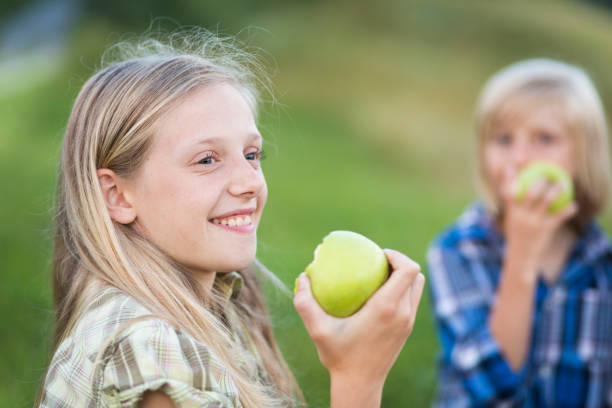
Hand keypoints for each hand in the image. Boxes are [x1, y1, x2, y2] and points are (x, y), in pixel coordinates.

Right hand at [293, 249, 424, 406]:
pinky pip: (411, 301)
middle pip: (416, 276)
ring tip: (379, 275)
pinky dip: (401, 291)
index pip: (409, 270)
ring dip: (403, 277)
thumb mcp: (318, 330)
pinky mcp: (407, 330)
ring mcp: (408, 322)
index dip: (398, 255)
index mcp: (387, 307)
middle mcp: (403, 313)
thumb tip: (303, 277)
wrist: (360, 384)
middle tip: (377, 262)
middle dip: (400, 263)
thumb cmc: (339, 356)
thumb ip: (305, 303)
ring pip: (417, 288)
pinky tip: (377, 295)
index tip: (378, 254)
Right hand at [502, 168, 576, 267]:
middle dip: (539, 182)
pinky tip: (573, 205)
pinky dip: (567, 210)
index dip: (511, 176)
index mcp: (511, 212)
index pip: (508, 190)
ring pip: (546, 202)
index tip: (515, 163)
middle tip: (548, 175)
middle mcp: (520, 216)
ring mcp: (532, 223)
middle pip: (529, 194)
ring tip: (563, 184)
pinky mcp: (544, 231)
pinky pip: (558, 218)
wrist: (521, 257)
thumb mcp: (512, 219)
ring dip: (556, 191)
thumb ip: (514, 204)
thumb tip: (519, 190)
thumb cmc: (517, 236)